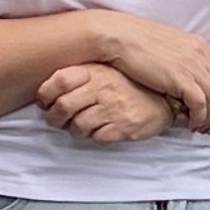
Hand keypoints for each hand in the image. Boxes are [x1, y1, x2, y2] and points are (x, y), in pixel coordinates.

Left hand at [37, 62, 179, 146]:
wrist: (165, 98)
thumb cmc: (127, 85)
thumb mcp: (102, 70)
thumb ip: (76, 77)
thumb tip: (44, 95)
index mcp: (95, 70)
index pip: (59, 80)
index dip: (45, 94)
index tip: (45, 102)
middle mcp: (103, 87)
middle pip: (63, 106)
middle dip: (54, 118)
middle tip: (57, 121)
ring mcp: (114, 107)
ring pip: (78, 126)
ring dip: (76, 130)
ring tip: (83, 126)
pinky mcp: (125, 126)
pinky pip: (98, 138)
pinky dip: (96, 137)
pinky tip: (102, 129)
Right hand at [86, 12, 209, 131]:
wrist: (119, 36)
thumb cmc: (136, 41)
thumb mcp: (169, 43)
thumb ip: (185, 55)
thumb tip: (190, 68)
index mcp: (200, 44)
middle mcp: (201, 53)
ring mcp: (193, 65)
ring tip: (198, 125)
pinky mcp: (180, 77)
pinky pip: (201, 103)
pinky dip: (198, 116)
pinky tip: (189, 122)